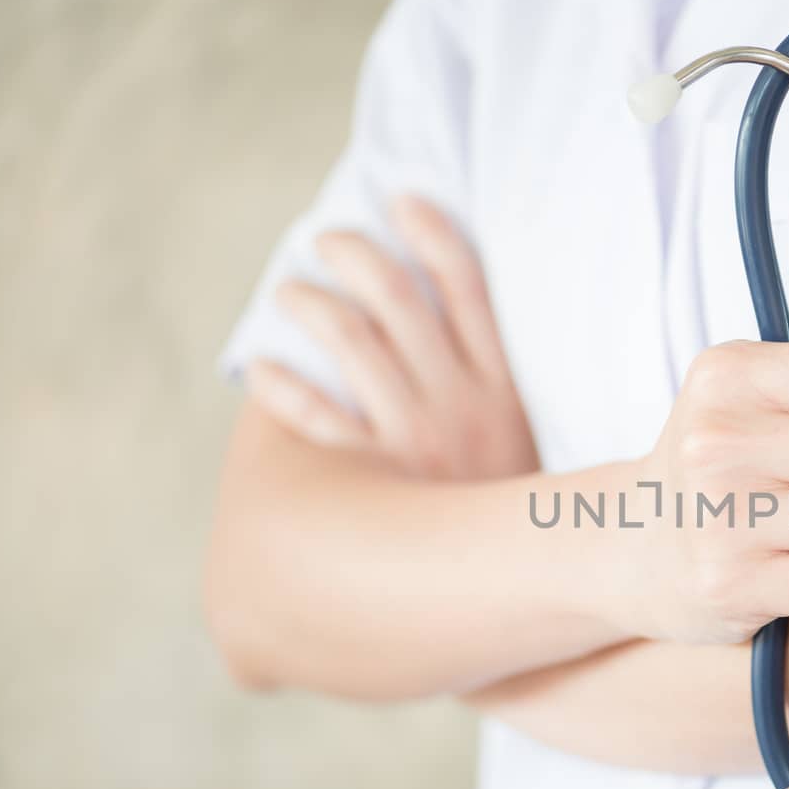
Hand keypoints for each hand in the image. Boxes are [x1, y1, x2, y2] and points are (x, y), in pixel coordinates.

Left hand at [245, 195, 538, 480]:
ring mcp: (420, 441)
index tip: (405, 200)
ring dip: (314, 306)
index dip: (435, 236)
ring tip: (291, 293)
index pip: (471, 289)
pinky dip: (284, 388)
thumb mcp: (526, 439)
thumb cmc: (508, 507)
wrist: (517, 587)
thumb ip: (497, 384)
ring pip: (356, 345)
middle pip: (403, 303)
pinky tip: (262, 370)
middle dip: (359, 257)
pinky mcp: (380, 482)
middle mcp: (463, 403)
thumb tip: (449, 315)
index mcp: (505, 386)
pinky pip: (320, 420)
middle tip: (330, 241)